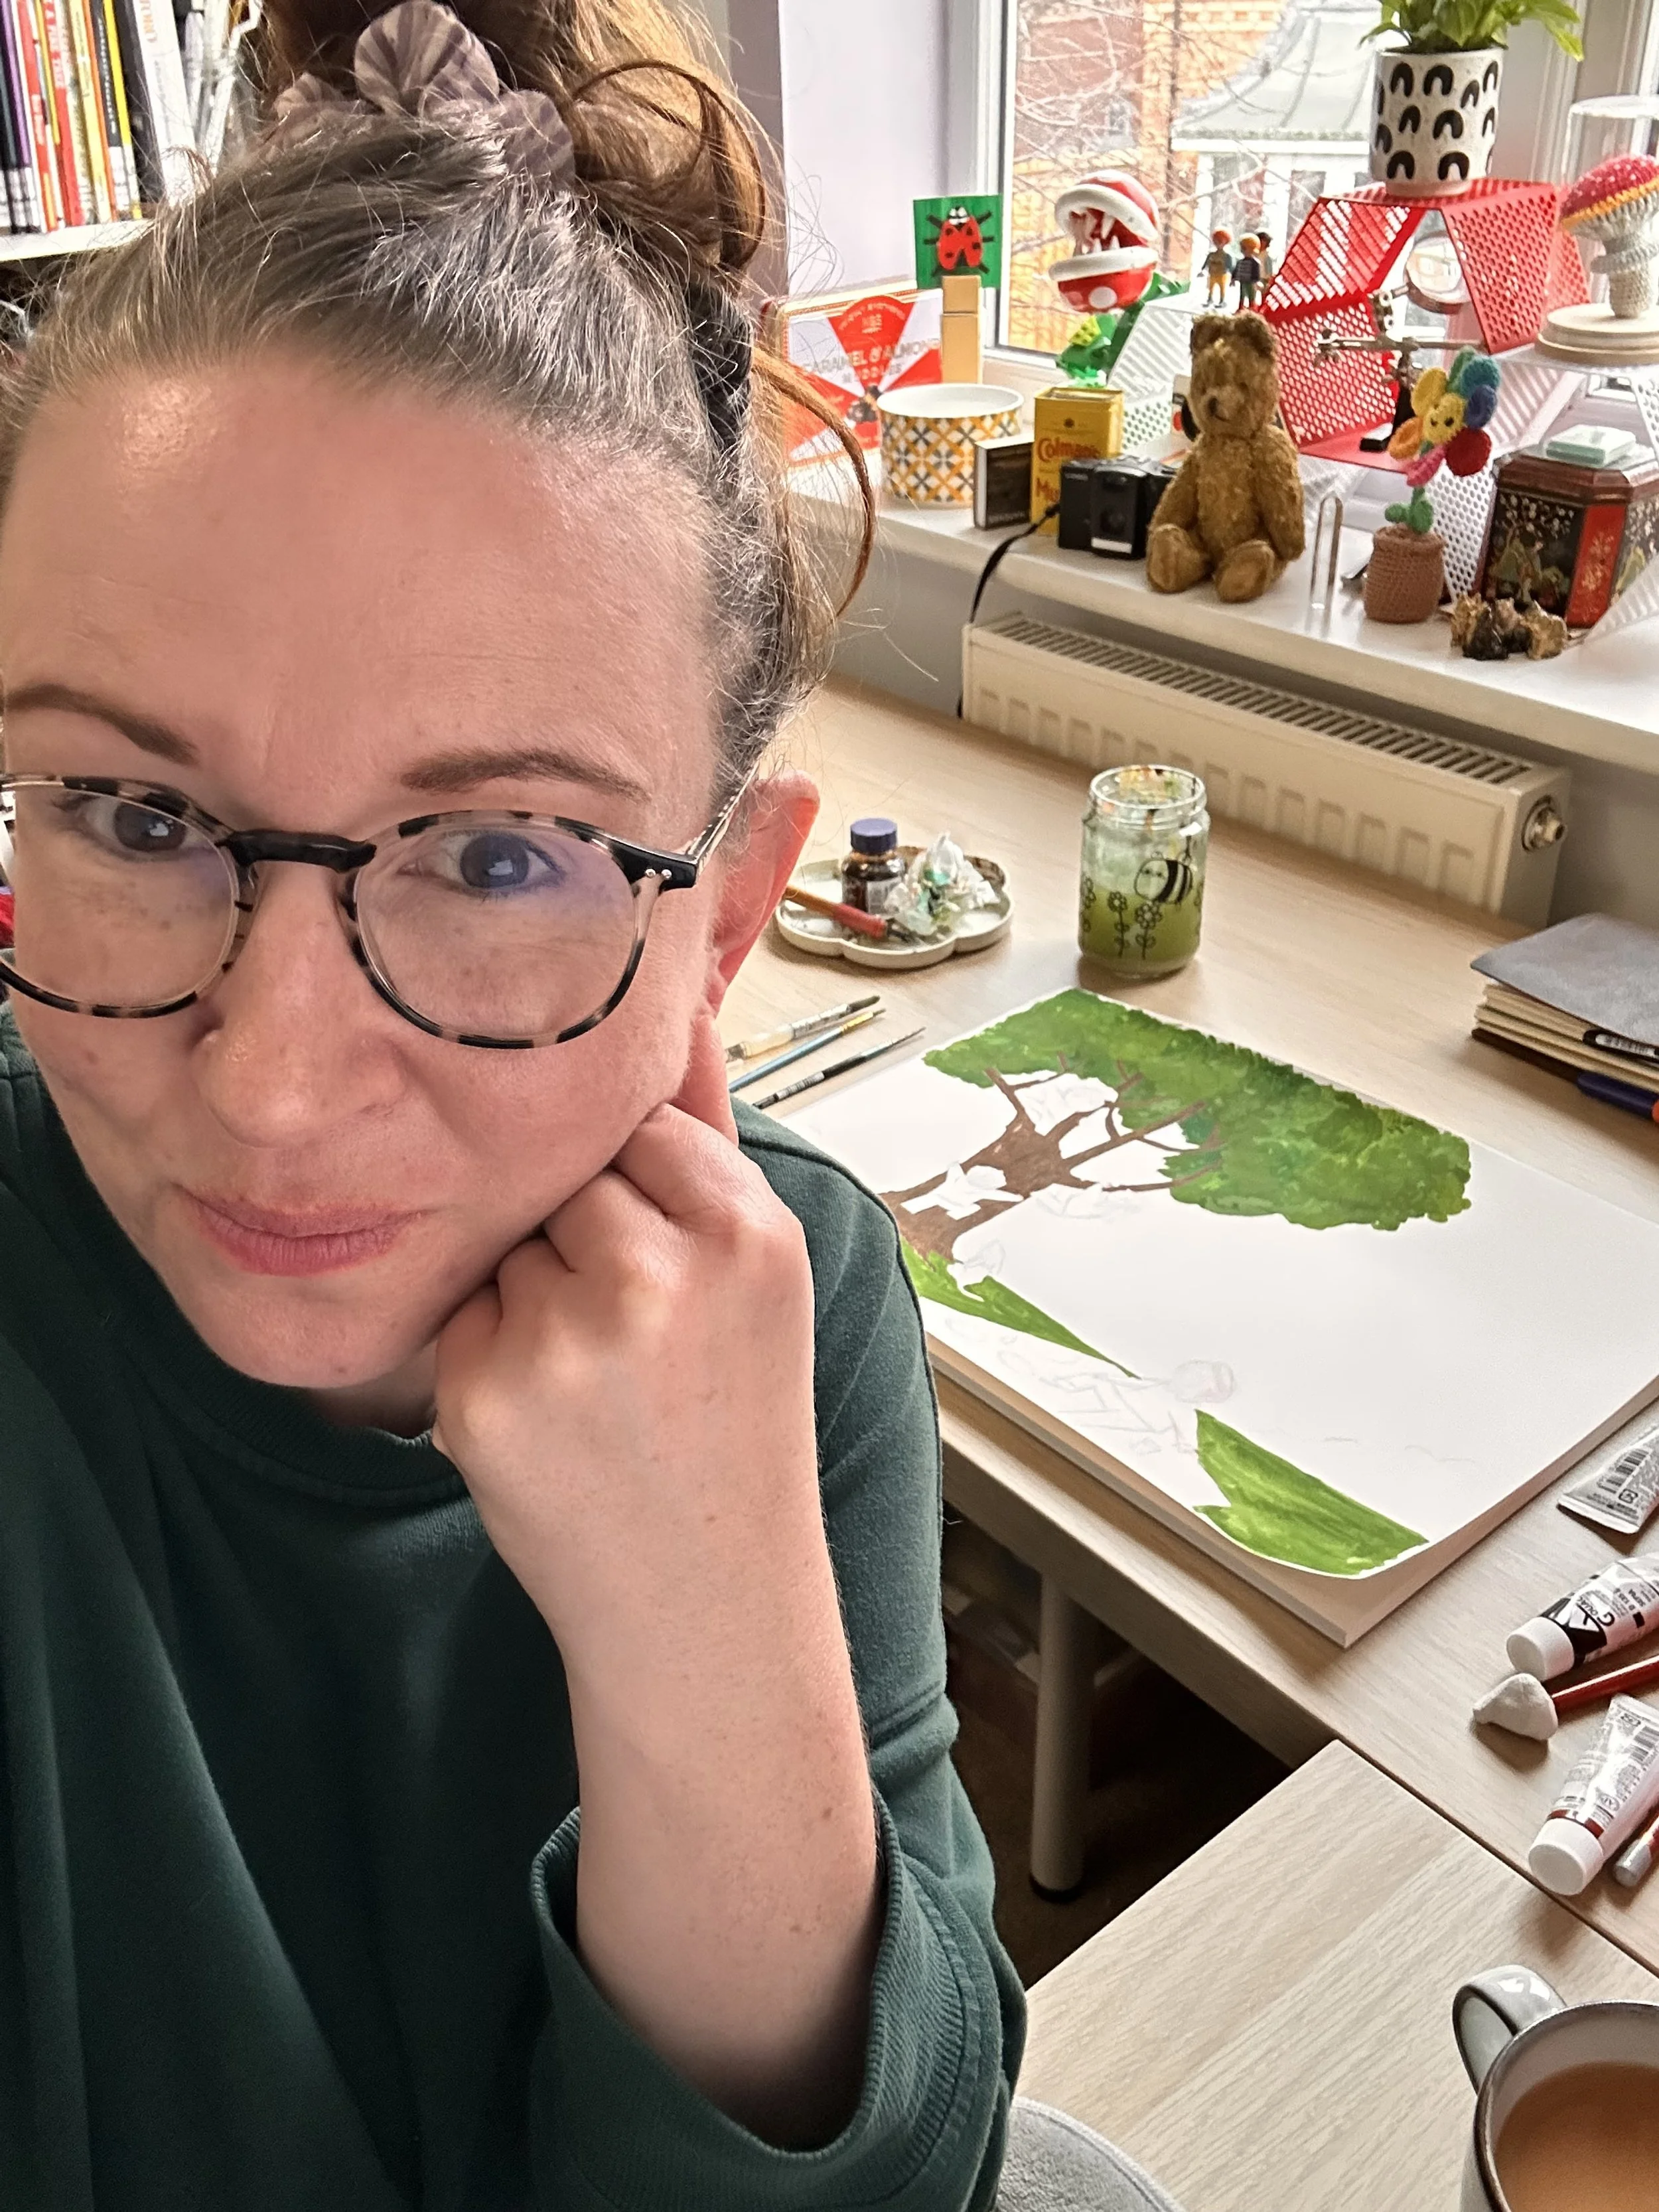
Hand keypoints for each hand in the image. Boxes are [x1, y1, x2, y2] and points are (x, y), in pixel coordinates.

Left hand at [433, 1012, 878, 2139]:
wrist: (707, 1606)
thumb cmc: (732, 1428)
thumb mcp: (759, 1282)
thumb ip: (712, 1144)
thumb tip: (678, 998)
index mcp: (750, 1234)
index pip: (640, 1123)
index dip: (637, 1192)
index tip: (665, 1269)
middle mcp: (663, 1273)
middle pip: (565, 1176)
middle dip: (580, 1240)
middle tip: (636, 1342)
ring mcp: (570, 1337)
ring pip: (506, 1240)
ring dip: (528, 1293)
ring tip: (596, 1385)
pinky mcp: (488, 1394)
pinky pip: (458, 1313)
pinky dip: (485, 1357)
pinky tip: (549, 1424)